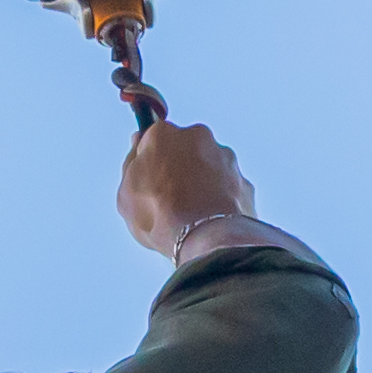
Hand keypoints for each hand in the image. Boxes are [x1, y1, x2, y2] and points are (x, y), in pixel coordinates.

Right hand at [116, 119, 258, 260]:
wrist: (206, 238)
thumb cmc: (160, 216)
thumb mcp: (126, 193)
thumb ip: (132, 163)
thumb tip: (138, 145)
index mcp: (164, 134)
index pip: (153, 138)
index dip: (150, 160)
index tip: (148, 179)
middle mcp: (198, 136)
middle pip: (185, 148)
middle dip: (180, 168)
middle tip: (170, 200)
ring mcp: (226, 158)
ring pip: (210, 166)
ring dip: (203, 183)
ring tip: (193, 215)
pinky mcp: (245, 182)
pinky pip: (229, 189)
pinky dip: (222, 201)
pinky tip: (212, 221)